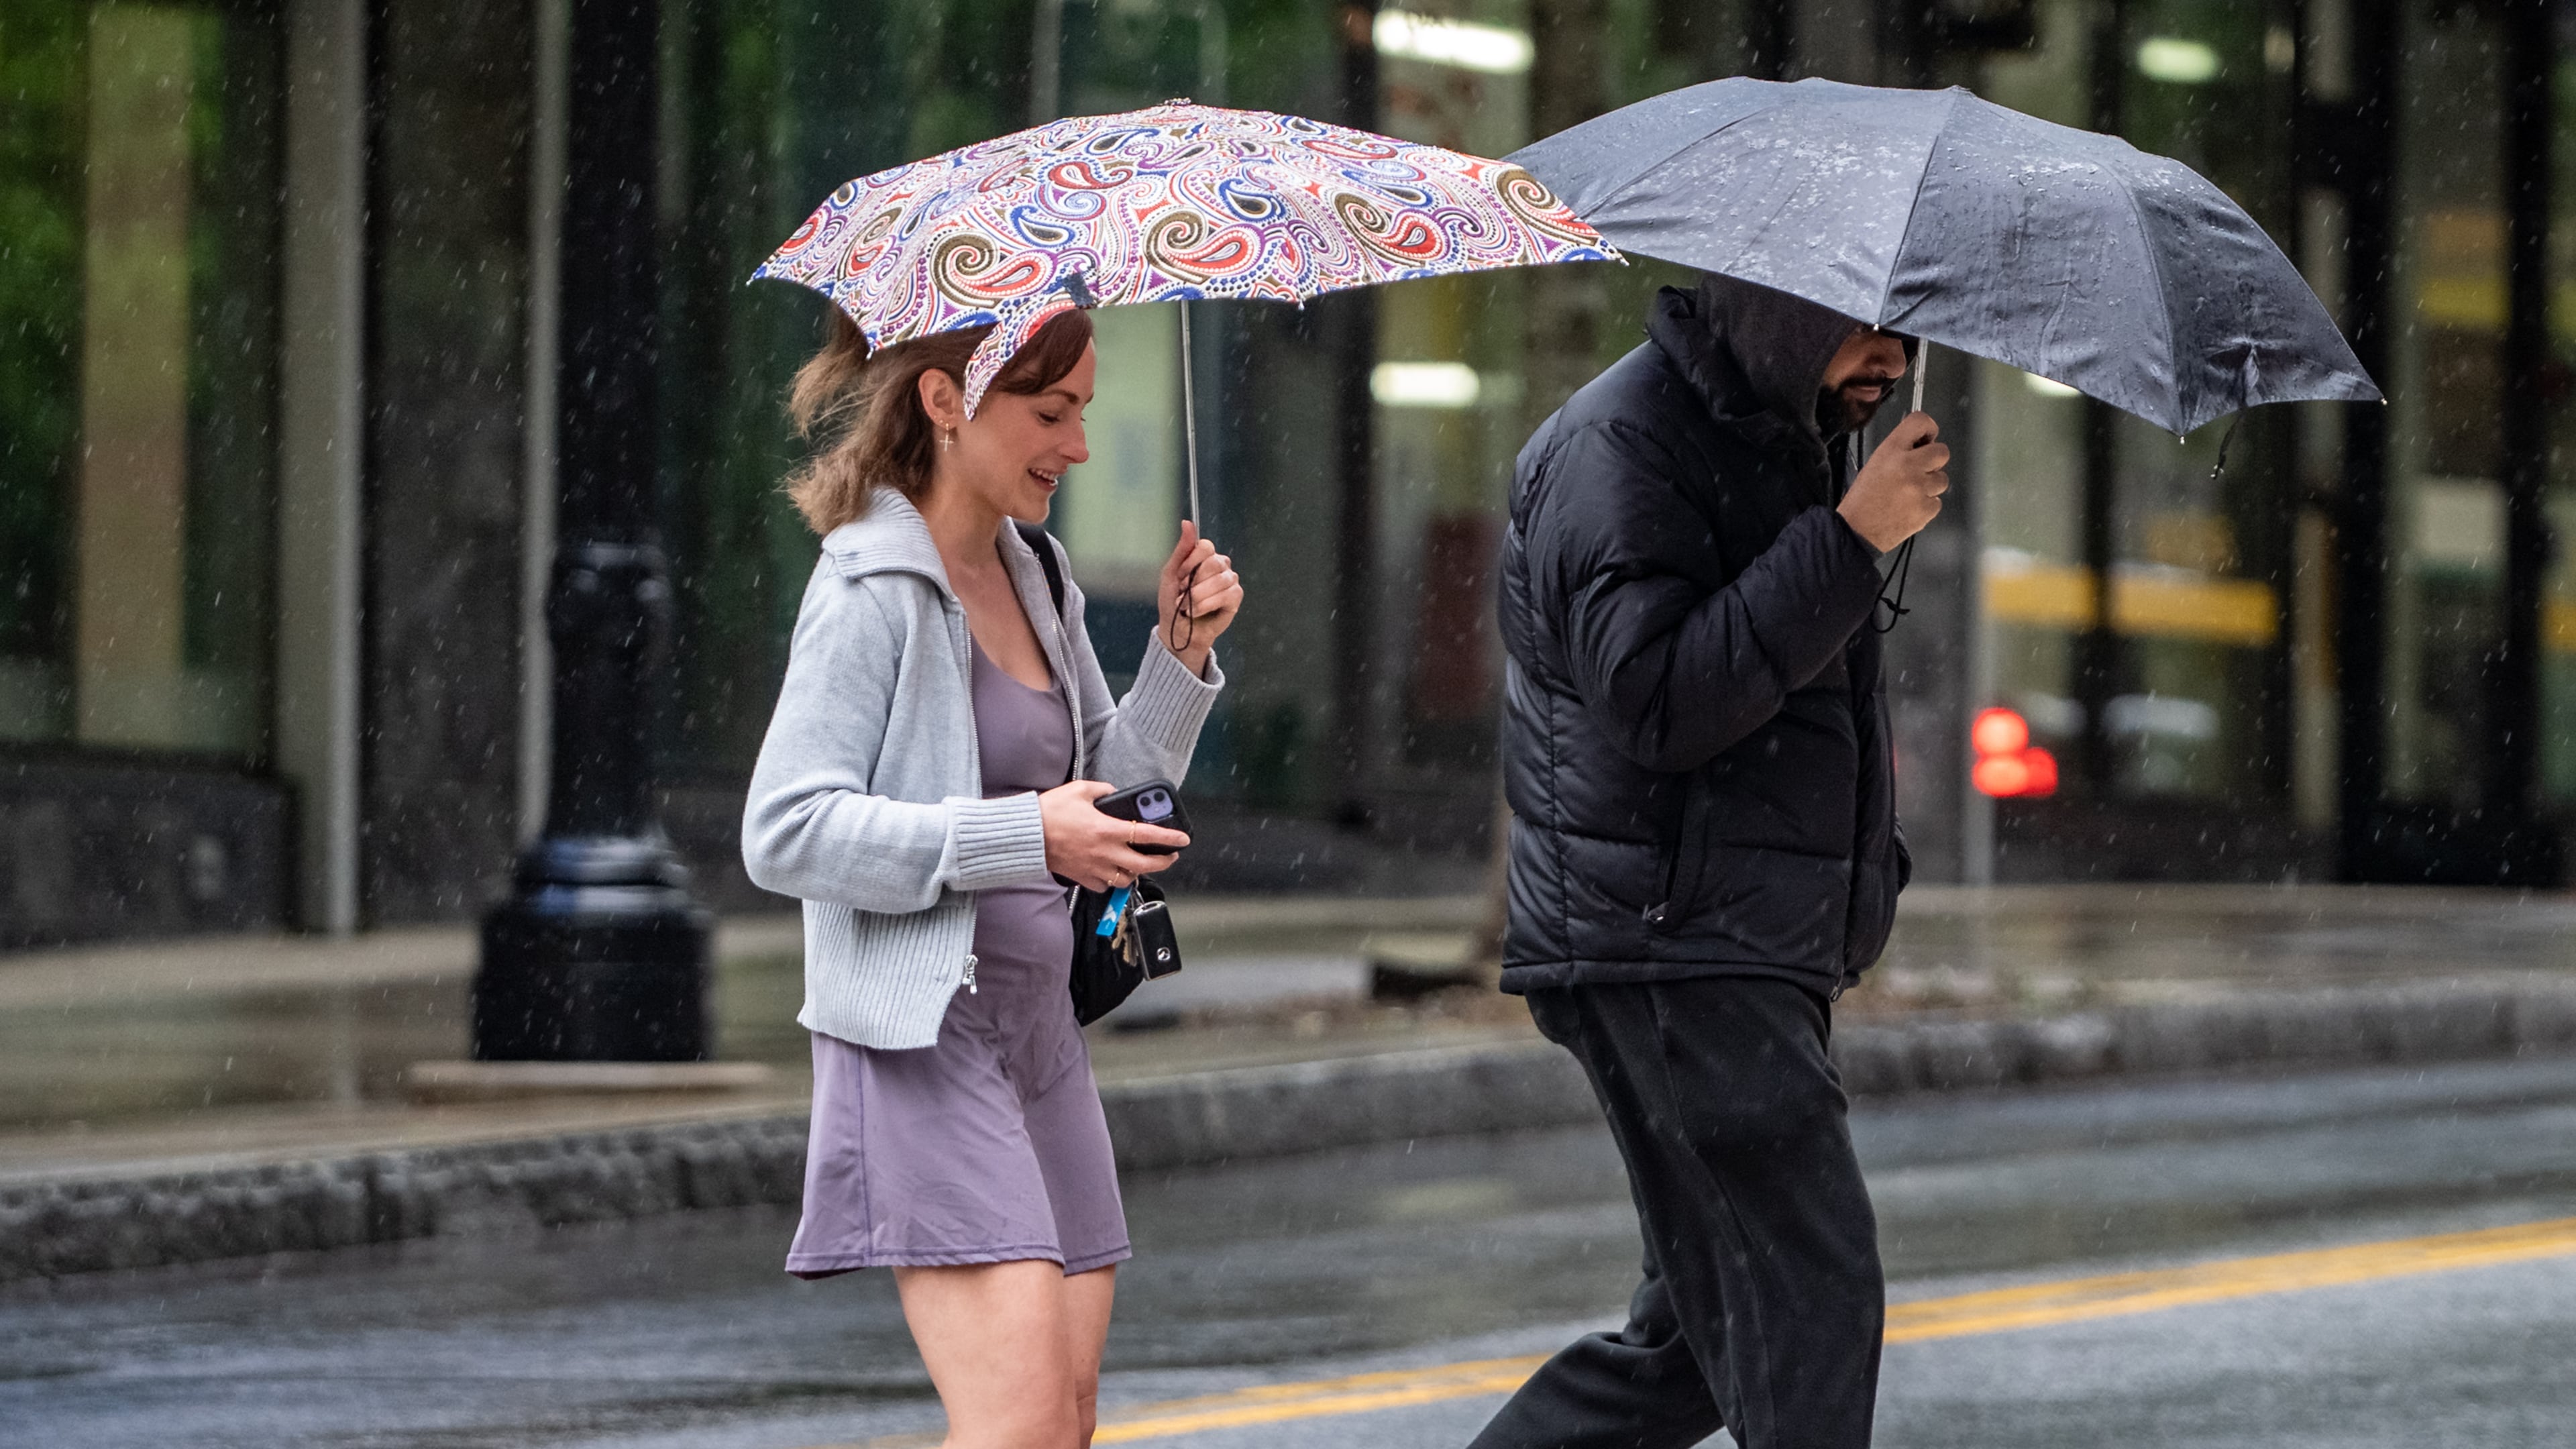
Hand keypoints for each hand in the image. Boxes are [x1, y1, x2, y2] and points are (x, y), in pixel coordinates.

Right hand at [1039, 780, 1190, 891]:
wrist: (1026, 834)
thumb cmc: (1050, 811)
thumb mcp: (1079, 790)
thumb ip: (1103, 790)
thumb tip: (1114, 793)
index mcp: (1107, 829)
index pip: (1147, 835)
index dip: (1169, 838)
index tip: (1183, 839)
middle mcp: (1105, 852)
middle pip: (1144, 865)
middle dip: (1163, 862)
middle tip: (1169, 856)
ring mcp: (1094, 867)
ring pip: (1126, 879)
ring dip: (1137, 872)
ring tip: (1140, 863)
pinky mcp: (1082, 877)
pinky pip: (1105, 885)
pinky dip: (1112, 881)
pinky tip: (1112, 871)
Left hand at [1157, 521, 1241, 677]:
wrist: (1177, 629)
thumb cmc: (1173, 601)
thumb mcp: (1171, 573)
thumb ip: (1182, 549)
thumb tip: (1187, 522)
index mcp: (1205, 556)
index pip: (1205, 547)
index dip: (1191, 562)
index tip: (1179, 577)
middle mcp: (1220, 565)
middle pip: (1213, 563)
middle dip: (1194, 581)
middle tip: (1182, 593)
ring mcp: (1230, 580)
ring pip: (1221, 580)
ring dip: (1199, 595)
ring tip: (1187, 606)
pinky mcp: (1235, 597)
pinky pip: (1228, 594)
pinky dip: (1208, 604)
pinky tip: (1197, 611)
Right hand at [1837, 412, 1949, 552]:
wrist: (1857, 531)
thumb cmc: (1862, 500)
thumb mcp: (1875, 463)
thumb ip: (1899, 450)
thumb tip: (1922, 444)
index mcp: (1891, 451)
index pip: (1921, 422)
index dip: (1927, 429)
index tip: (1927, 437)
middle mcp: (1908, 466)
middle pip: (1942, 452)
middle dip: (1933, 460)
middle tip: (1918, 470)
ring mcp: (1920, 488)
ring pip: (1942, 479)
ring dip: (1930, 485)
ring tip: (1909, 494)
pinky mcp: (1926, 509)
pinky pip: (1937, 501)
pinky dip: (1927, 505)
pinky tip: (1910, 507)